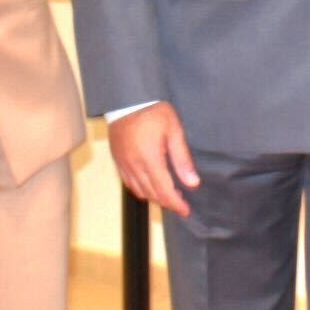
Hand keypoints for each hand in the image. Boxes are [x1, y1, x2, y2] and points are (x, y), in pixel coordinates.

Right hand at [108, 102, 198, 216]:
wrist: (127, 99)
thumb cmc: (153, 111)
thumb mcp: (174, 131)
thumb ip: (182, 159)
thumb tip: (192, 182)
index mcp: (150, 160)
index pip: (164, 191)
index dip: (176, 204)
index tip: (186, 210)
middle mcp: (134, 166)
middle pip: (151, 194)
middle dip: (167, 202)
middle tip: (181, 204)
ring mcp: (123, 164)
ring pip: (139, 191)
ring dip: (154, 197)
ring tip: (168, 196)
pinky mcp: (117, 160)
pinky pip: (128, 183)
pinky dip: (140, 189)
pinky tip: (150, 186)